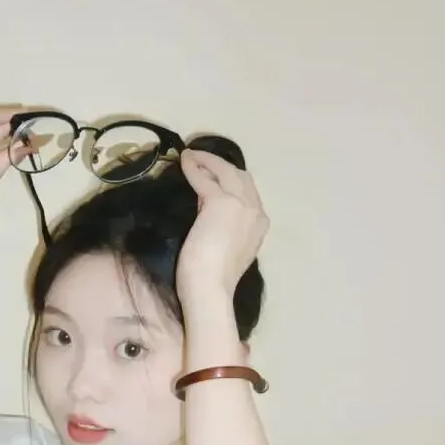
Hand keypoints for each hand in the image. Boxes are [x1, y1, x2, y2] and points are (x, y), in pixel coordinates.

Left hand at [176, 149, 268, 297]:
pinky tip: (184, 161)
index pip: (248, 195)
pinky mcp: (218, 202)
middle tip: (204, 161)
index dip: (231, 184)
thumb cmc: (214, 280)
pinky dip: (194, 167)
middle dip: (223, 167)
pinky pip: (204, 177)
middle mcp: (255, 211)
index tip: (215, 179)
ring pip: (226, 171)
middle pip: (241, 177)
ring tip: (192, 156)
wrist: (211, 288)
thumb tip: (210, 215)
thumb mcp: (229, 248)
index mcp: (260, 226)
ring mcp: (240, 204)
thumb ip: (226, 229)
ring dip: (209, 161)